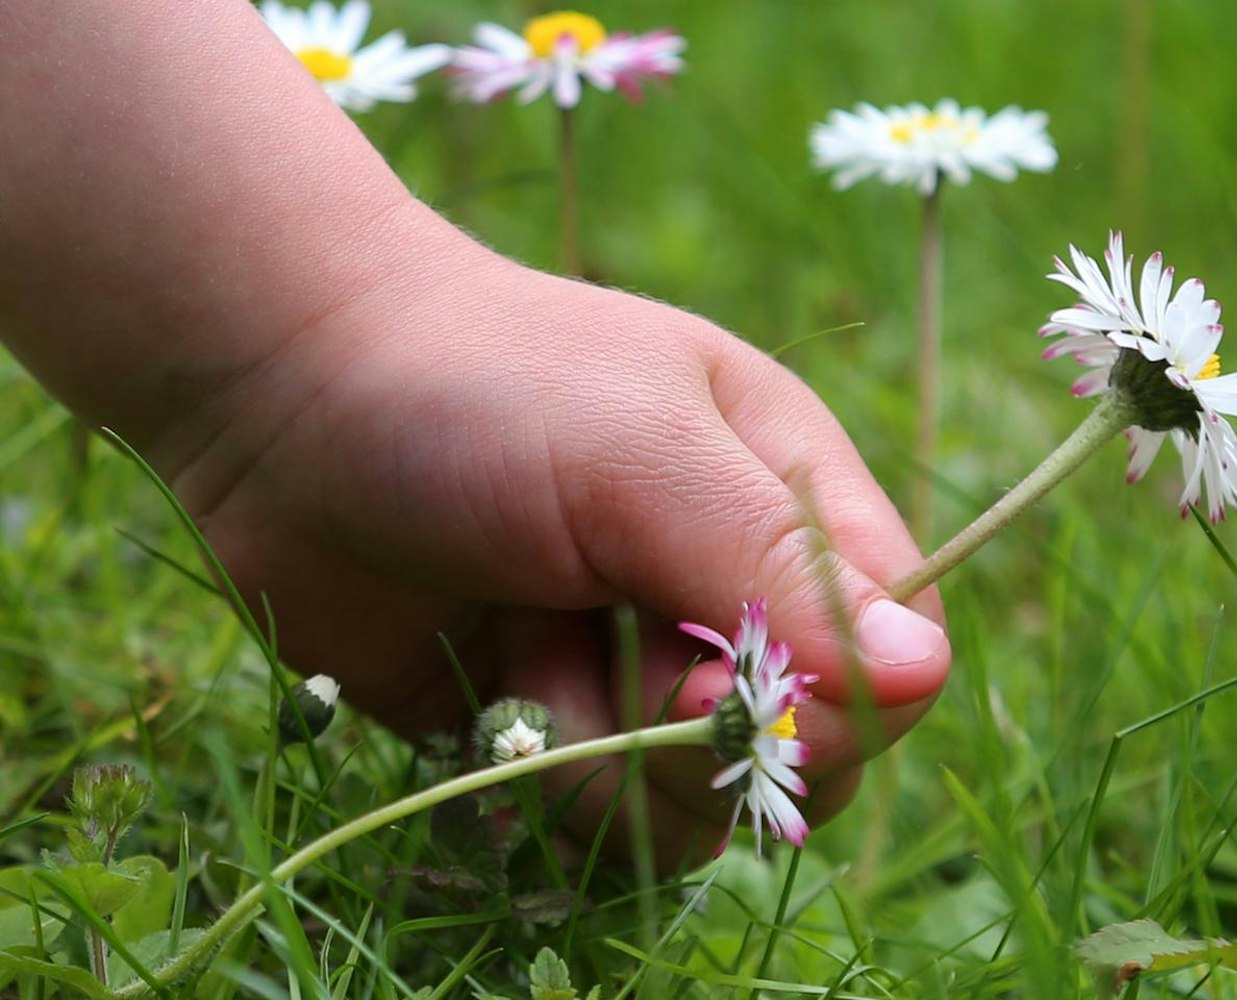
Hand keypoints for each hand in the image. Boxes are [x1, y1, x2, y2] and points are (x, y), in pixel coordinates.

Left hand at [164, 228, 950, 866]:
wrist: (277, 395)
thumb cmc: (478, 388)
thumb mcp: (643, 456)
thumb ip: (776, 566)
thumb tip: (924, 677)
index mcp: (793, 499)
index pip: (898, 653)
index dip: (837, 699)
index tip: (724, 677)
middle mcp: (732, 595)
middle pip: (810, 753)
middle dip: (710, 741)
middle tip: (618, 659)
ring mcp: (642, 669)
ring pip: (702, 805)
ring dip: (612, 762)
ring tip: (531, 656)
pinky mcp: (556, 727)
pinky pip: (602, 822)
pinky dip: (548, 783)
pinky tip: (496, 693)